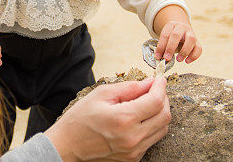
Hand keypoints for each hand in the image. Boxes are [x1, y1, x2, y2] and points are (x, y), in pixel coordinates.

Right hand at [44, 76, 170, 161]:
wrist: (67, 146)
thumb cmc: (80, 119)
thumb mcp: (101, 95)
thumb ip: (129, 88)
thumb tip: (149, 83)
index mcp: (123, 119)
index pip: (156, 101)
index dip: (161, 87)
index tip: (159, 79)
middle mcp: (133, 138)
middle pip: (165, 116)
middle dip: (163, 99)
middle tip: (155, 89)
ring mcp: (134, 151)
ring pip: (162, 129)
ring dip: (159, 113)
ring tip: (147, 103)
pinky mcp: (133, 158)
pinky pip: (152, 139)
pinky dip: (151, 126)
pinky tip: (139, 118)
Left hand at [152, 5, 201, 63]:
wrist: (182, 30)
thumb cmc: (171, 37)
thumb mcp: (166, 38)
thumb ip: (162, 46)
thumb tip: (158, 58)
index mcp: (171, 25)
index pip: (165, 35)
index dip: (160, 46)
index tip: (157, 56)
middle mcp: (182, 27)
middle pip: (176, 35)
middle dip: (170, 48)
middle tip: (167, 58)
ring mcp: (191, 33)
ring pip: (191, 39)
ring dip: (184, 51)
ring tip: (178, 60)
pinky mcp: (198, 41)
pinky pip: (199, 48)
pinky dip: (193, 56)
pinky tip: (187, 61)